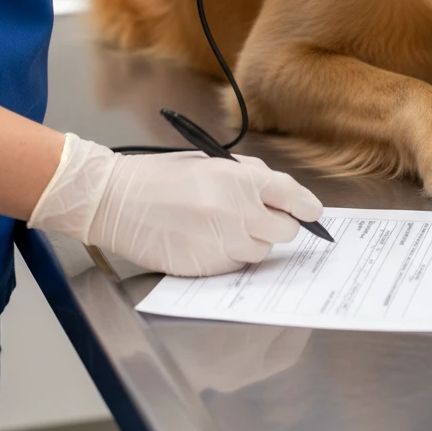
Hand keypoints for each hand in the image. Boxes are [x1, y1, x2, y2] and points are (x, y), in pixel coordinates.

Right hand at [28, 134, 323, 276]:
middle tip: (268, 220)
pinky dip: (232, 257)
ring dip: (255, 243)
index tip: (313, 213)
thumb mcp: (212, 162)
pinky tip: (211, 242)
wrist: (118, 200)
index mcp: (240, 179)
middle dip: (282, 226)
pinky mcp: (205, 268)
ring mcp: (221, 242)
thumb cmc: (164, 177)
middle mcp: (236, 212)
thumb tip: (283, 195)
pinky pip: (235, 267)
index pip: (292, 196)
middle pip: (286, 231)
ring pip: (262, 251)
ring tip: (228, 228)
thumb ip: (251, 178)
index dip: (308, 206)